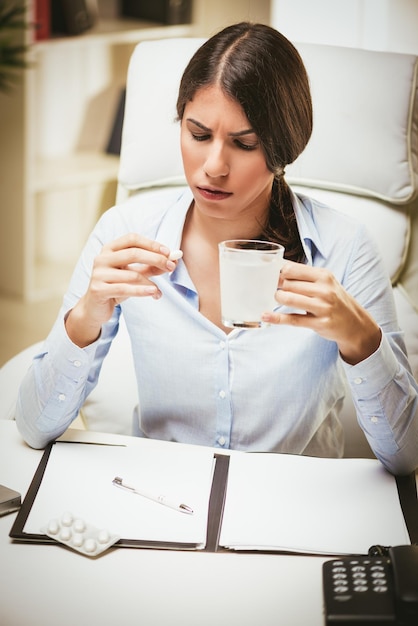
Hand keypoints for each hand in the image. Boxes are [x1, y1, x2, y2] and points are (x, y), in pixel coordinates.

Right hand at [66, 234, 178, 346]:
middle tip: (171, 267)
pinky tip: (154, 293)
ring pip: (132, 275)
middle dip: (155, 259)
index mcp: (110, 249)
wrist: (95, 308)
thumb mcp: (134, 274)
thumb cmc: (116, 286)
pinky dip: (142, 291)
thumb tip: (173, 260)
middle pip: (133, 253)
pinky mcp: (98, 289)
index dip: (151, 244)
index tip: (168, 252)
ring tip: (159, 291)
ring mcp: (99, 274)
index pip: (132, 239)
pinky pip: (124, 289)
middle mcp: (102, 258)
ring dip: (150, 282)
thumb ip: (151, 266)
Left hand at [261, 261, 381, 364]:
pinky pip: (293, 319)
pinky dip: (276, 318)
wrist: (355, 324)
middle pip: (288, 284)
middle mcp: (324, 290)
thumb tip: (278, 269)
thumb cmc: (335, 300)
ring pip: (288, 299)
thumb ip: (304, 276)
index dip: (278, 273)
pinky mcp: (319, 323)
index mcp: (323, 276)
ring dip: (278, 299)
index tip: (272, 277)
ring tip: (277, 300)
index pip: (291, 269)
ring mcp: (322, 307)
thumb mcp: (325, 283)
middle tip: (272, 289)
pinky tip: (265, 316)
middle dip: (276, 287)